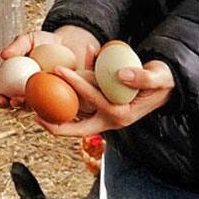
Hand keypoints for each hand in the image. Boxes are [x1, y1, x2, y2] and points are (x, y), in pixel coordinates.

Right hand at [0, 24, 100, 107]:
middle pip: (23, 105)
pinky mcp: (69, 100)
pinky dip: (58, 102)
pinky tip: (55, 98)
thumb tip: (3, 55)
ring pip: (43, 109)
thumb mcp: (31, 39)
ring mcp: (52, 99)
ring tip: (32, 101)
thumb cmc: (47, 42)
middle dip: (16, 107)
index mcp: (22, 83)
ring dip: (36, 108)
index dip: (1, 100)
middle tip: (14, 101)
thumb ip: (17, 45)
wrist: (70, 42)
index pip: (8, 95)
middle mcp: (36, 94)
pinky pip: (64, 102)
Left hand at [35, 60, 174, 136]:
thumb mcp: (158, 77)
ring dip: (55, 116)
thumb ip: (143, 77)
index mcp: (121, 114)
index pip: (93, 98)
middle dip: (55, 125)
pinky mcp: (100, 110)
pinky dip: (65, 102)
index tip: (59, 69)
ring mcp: (103, 116)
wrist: (165, 85)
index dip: (75, 84)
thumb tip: (121, 76)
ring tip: (33, 107)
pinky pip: (79, 108)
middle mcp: (110, 119)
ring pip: (75, 120)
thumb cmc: (162, 80)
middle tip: (34, 114)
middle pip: (78, 128)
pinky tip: (50, 91)